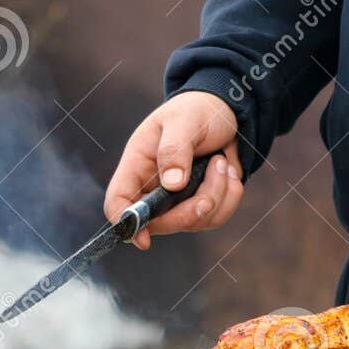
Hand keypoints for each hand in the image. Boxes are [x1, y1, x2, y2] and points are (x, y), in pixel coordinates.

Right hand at [104, 92, 243, 249]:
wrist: (227, 111)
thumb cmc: (197, 110)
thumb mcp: (184, 120)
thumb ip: (174, 149)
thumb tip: (171, 184)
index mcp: (138, 164)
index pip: (118, 200)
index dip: (126, 222)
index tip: (143, 239)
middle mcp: (154, 187)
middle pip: (159, 223)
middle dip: (187, 213)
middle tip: (207, 196)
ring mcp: (178, 200)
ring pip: (194, 222)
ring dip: (216, 194)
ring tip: (221, 161)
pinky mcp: (202, 203)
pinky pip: (217, 216)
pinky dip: (230, 195)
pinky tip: (228, 169)